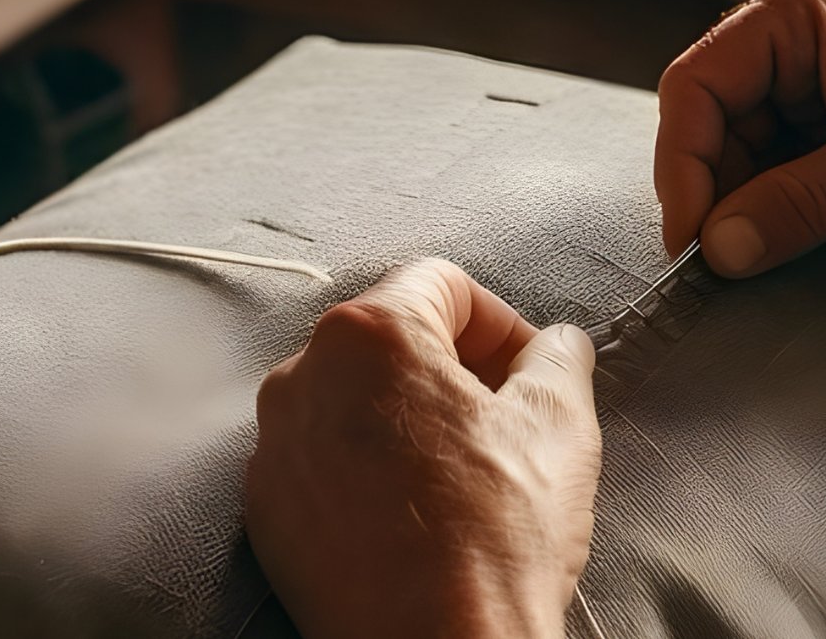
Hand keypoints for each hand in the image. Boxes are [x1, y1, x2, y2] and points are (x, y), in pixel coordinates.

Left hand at [244, 259, 600, 638]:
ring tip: (461, 471)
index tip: (527, 371)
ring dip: (409, 417)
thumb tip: (555, 346)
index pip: (442, 284)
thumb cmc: (495, 541)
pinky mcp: (266, 514)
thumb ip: (558, 355)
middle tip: (503, 419)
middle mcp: (302, 376)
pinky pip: (322, 459)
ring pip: (354, 398)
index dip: (500, 324)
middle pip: (391, 338)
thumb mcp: (560, 421)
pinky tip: (416, 512)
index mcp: (369, 334)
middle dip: (453, 368)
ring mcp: (275, 448)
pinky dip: (366, 469)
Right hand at [654, 0, 825, 277]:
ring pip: (759, 156)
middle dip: (742, 196)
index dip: (685, 166)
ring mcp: (824, 76)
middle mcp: (800, 35)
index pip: (698, 85)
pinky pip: (799, 170)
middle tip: (758, 260)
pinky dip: (822, 210)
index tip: (694, 243)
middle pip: (722, 125)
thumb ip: (802, 203)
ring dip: (788, 210)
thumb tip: (717, 252)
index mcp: (800, 11)